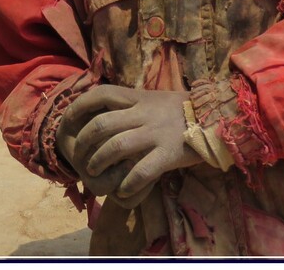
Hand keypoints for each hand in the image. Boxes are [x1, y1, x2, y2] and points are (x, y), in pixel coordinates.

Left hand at [58, 85, 201, 206]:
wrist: (216, 116)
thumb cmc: (181, 109)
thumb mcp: (153, 97)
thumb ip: (130, 103)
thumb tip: (101, 107)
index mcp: (138, 97)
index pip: (100, 94)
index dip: (79, 106)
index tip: (67, 120)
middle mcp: (143, 113)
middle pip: (101, 124)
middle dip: (83, 142)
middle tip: (78, 156)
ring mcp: (155, 133)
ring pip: (116, 147)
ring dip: (99, 163)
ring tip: (93, 173)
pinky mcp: (168, 154)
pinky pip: (141, 171)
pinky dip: (127, 184)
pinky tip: (121, 190)